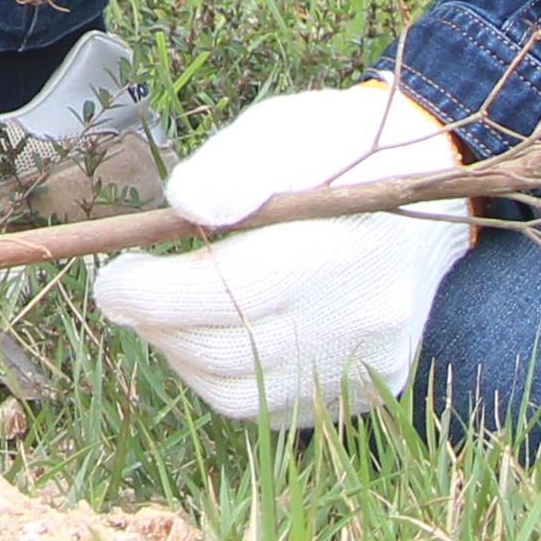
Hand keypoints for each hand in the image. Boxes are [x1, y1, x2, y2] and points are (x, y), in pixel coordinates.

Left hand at [88, 80, 473, 430]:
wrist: (428, 183)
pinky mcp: (369, 387)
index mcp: (340, 248)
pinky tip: (217, 334)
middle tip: (127, 292)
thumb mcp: (285, 129)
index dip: (153, 294)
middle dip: (157, 324)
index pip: (228, 294)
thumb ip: (234, 165)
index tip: (113, 278)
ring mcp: (366, 362)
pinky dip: (228, 379)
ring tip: (168, 310)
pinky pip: (274, 410)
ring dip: (184, 356)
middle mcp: (360, 318)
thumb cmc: (336, 149)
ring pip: (241, 394)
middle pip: (227, 350)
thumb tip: (183, 207)